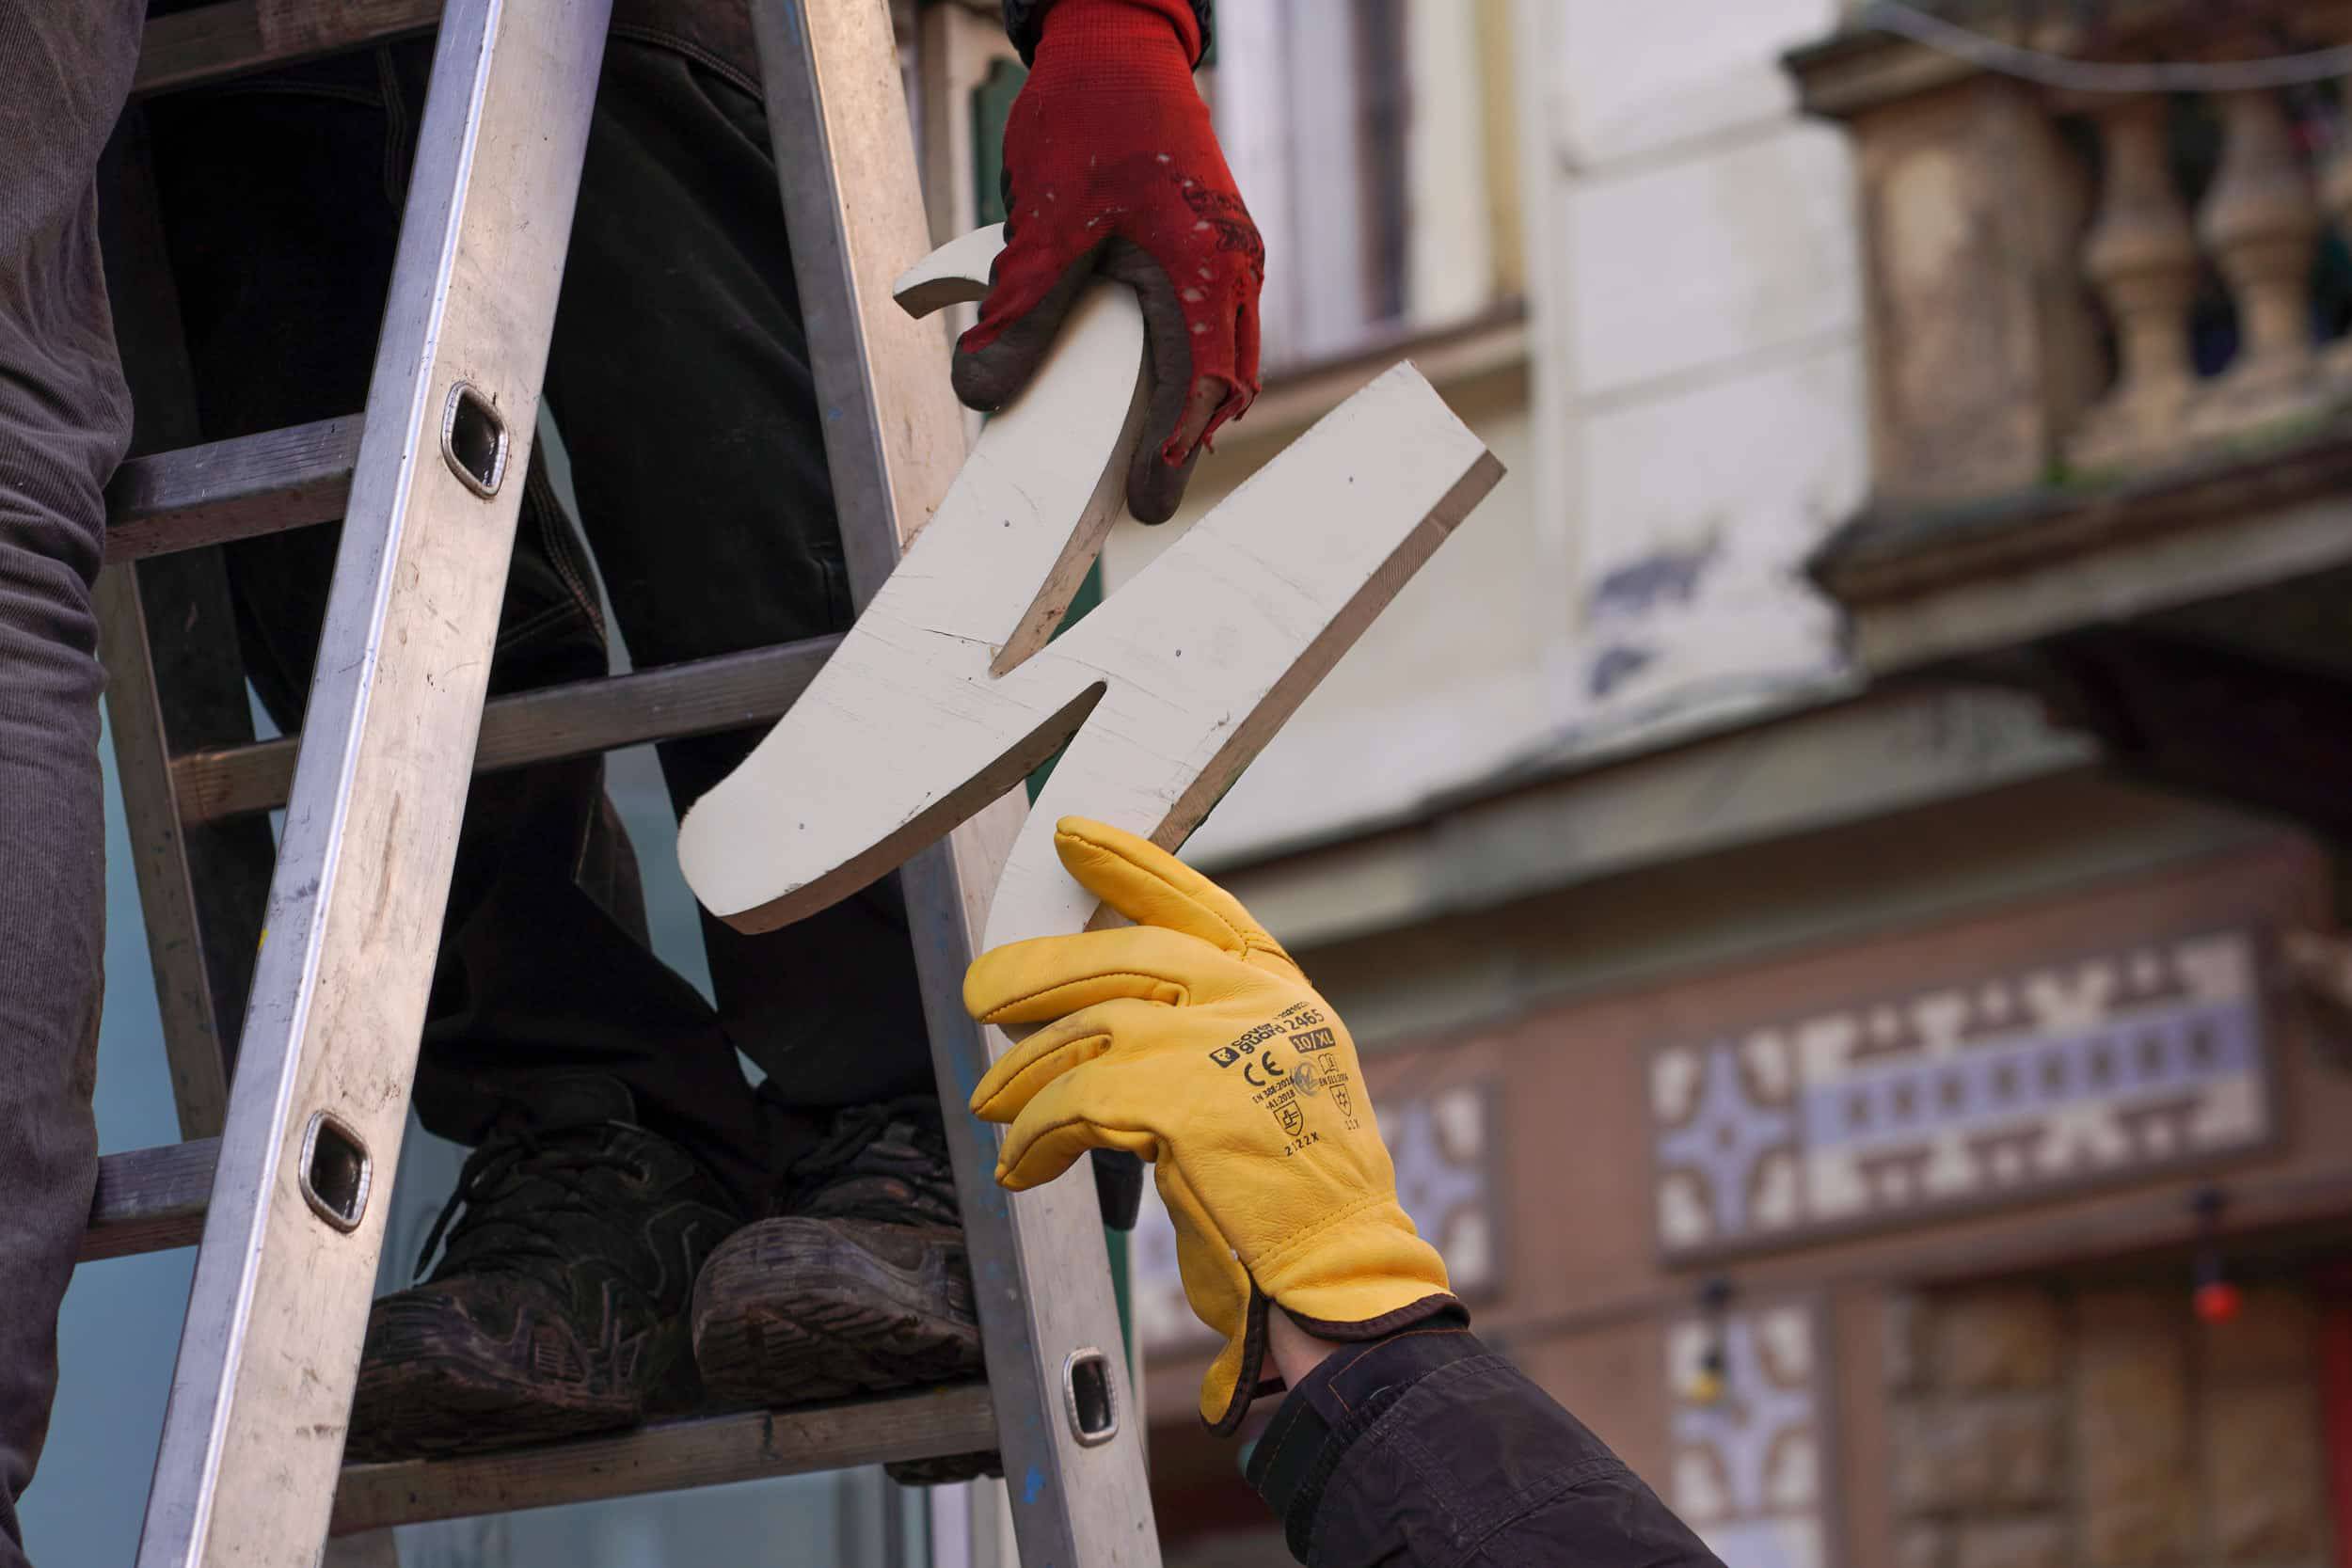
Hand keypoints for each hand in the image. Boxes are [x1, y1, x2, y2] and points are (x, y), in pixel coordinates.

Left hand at [952, 0, 1262, 524]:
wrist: (1115, 46)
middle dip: (1186, 440)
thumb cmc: (1089, 117)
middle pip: (1225, 383)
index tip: (1146, 497)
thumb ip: (1017, 311)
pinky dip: (1190, 364)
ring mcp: (1233, 256)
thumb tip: (982, 390)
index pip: (1199, 381)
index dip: (1172, 446)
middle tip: (1141, 492)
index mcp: (1205, 265)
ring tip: (1145, 450)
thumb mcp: (1042, 222)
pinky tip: (1148, 383)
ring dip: (1190, 403)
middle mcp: (1235, 266)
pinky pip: (1217, 326)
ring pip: (1227, 357)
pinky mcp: (1218, 248)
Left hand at [963, 818, 1455, 1432]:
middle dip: (1037, 970)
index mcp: (1279, 992)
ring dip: (1021, 1071)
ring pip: (1084, 1028)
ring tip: (991, 1102)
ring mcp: (1219, 1045)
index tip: (1077, 839)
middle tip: (983, 988)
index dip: (1131, 867)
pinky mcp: (1181, 1101)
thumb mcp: (1266, 1086)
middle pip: (1121, 954)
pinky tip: (1020, 1163)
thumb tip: (1099, 1005)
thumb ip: (1206, 1033)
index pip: (1197, 902)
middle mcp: (1256, 1003)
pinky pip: (1072, 1100)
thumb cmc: (1291, 1200)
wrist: (1332, 1274)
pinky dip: (1032, 1134)